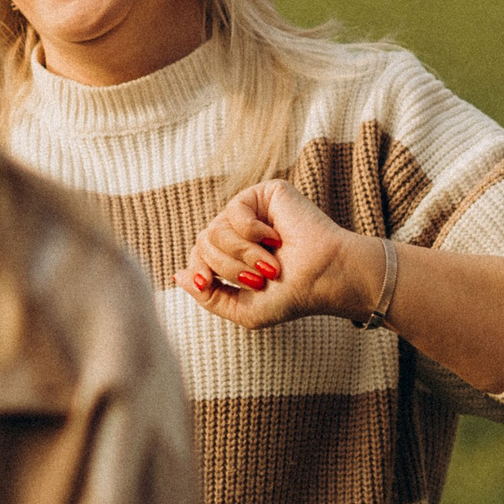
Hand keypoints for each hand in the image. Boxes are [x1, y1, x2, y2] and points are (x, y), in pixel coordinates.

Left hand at [173, 179, 375, 330]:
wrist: (326, 279)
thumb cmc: (292, 296)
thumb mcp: (243, 309)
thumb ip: (208, 296)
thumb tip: (178, 276)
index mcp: (233, 255)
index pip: (197, 256)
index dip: (199, 270)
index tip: (209, 283)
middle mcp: (239, 230)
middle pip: (203, 242)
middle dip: (228, 267)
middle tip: (261, 278)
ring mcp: (251, 211)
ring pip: (215, 229)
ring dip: (243, 254)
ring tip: (272, 264)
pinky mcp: (265, 194)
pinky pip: (234, 211)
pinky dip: (252, 232)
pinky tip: (276, 238)